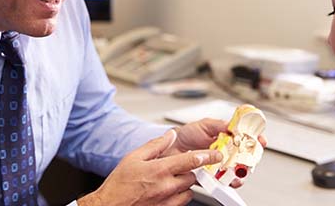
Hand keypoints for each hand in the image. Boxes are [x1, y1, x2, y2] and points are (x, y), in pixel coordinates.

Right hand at [78, 129, 222, 205]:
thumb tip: (169, 136)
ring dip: (185, 185)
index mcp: (160, 170)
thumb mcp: (133, 157)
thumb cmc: (118, 185)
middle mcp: (166, 186)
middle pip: (192, 176)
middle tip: (177, 168)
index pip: (191, 161)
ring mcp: (167, 201)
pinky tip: (168, 192)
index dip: (207, 156)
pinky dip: (179, 196)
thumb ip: (155, 145)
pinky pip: (181, 202)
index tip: (216, 154)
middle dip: (189, 171)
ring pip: (189, 191)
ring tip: (170, 181)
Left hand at [162, 118, 267, 188]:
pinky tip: (229, 179)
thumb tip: (234, 126)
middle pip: (245, 156)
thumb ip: (219, 124)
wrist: (170, 148)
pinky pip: (223, 181)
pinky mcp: (211, 176)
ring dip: (241, 172)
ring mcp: (219, 164)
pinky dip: (228, 182)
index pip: (246, 138)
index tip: (260, 140)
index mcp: (226, 137)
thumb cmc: (186, 134)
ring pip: (236, 171)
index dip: (255, 139)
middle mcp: (225, 152)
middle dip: (252, 158)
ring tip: (240, 171)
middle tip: (252, 157)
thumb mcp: (204, 124)